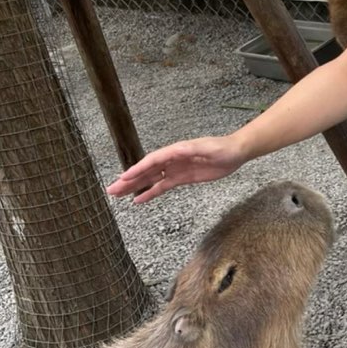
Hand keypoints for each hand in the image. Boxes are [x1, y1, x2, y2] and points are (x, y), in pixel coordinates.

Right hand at [106, 135, 245, 203]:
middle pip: (146, 171)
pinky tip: (139, 200)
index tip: (124, 178)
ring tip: (118, 195)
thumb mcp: (207, 148)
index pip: (152, 161)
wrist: (234, 153)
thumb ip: (191, 150)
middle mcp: (171, 160)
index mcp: (175, 151)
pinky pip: (162, 186)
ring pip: (151, 179)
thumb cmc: (221, 148)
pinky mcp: (181, 178)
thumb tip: (175, 151)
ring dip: (135, 187)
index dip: (137, 169)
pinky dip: (150, 193)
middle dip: (129, 180)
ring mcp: (175, 169)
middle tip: (112, 190)